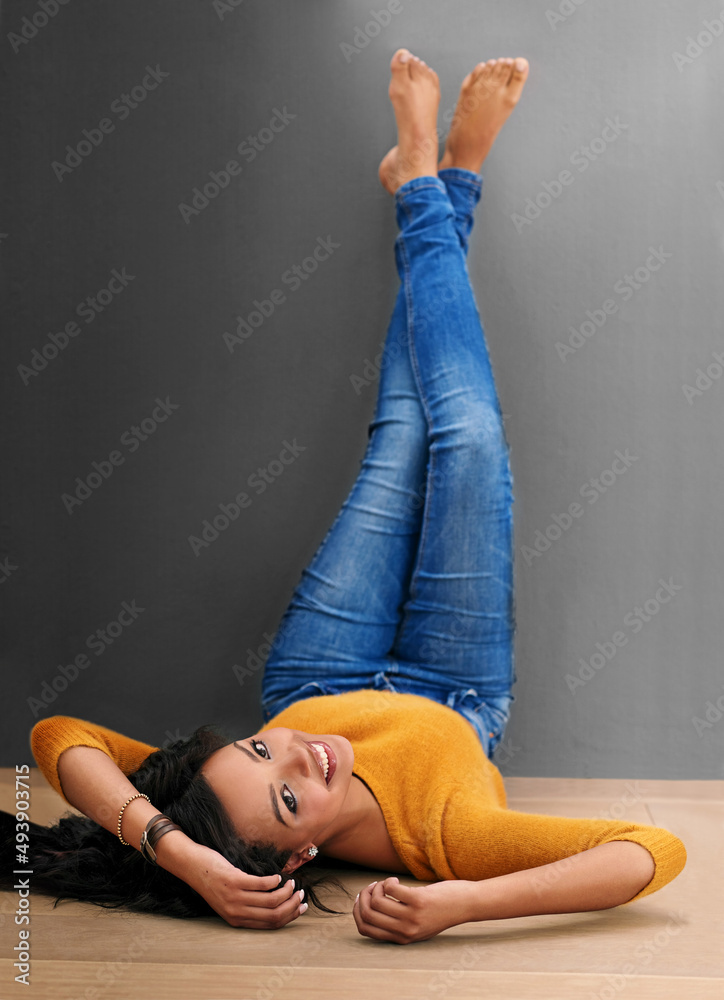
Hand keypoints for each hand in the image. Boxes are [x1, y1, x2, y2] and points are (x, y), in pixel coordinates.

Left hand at [184, 843, 305, 927]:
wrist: (191, 866)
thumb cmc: (212, 880)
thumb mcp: (229, 900)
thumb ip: (247, 905)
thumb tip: (274, 901)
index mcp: (237, 920)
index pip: (270, 924)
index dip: (289, 917)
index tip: (300, 907)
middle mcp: (237, 912)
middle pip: (274, 914)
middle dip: (292, 905)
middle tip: (300, 894)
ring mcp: (235, 897)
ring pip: (271, 900)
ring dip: (286, 891)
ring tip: (291, 883)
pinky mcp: (234, 881)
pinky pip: (261, 884)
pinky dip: (274, 880)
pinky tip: (277, 875)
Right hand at [353, 876, 475, 943]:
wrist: (464, 905)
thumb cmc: (439, 911)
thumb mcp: (417, 925)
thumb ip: (397, 923)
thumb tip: (368, 905)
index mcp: (401, 938)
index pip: (365, 929)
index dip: (357, 911)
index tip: (361, 898)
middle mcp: (405, 931)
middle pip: (368, 914)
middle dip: (364, 896)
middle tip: (373, 887)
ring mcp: (412, 917)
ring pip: (377, 901)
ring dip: (376, 887)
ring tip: (387, 884)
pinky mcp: (418, 901)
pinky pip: (390, 889)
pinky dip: (388, 882)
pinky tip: (395, 881)